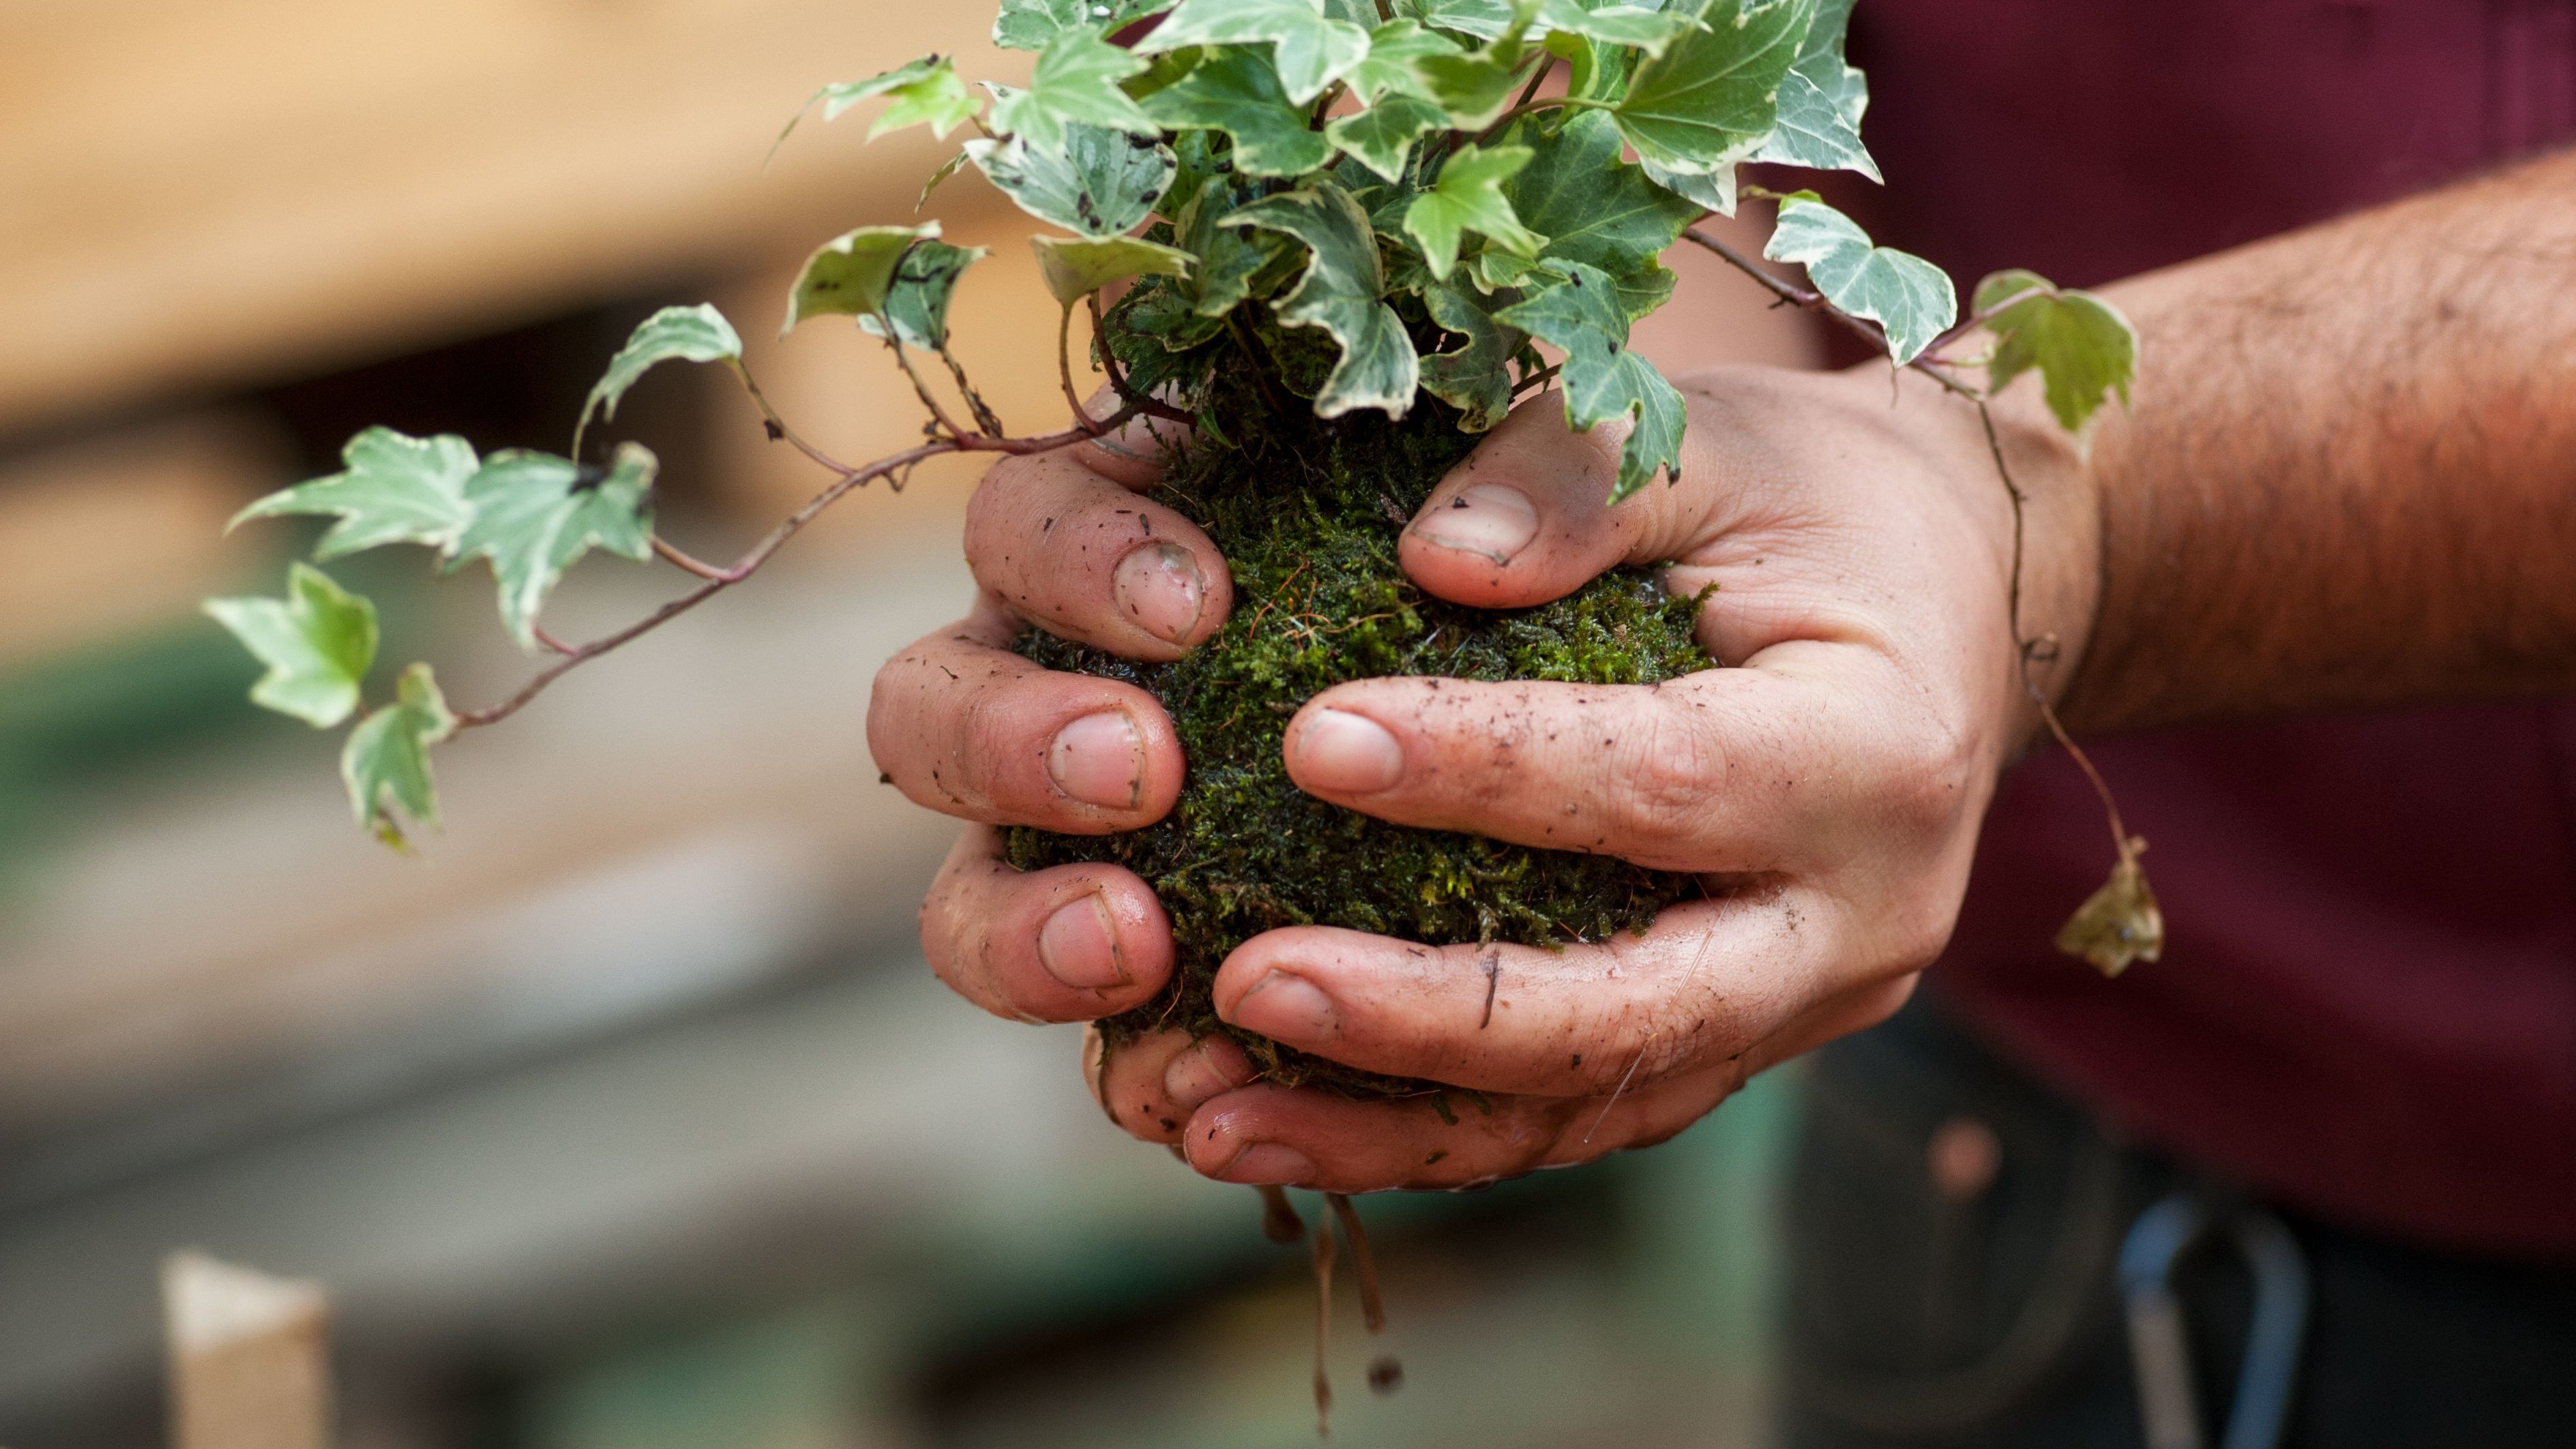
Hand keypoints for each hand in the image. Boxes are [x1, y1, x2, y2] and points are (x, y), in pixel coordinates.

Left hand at [869, 368, 2090, 1190]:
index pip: (1661, 780)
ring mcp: (1798, 1007)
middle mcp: (1855, 920)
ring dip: (1386, 1129)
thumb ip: (1582, 475)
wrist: (1948, 601)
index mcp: (1874, 753)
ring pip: (1585, 1104)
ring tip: (1203, 1114)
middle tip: (1241, 980)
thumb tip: (1433, 554)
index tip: (1310, 739)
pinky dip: (1418, 1134)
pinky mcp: (1731, 1045)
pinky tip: (1265, 1121)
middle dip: (1423, 1016)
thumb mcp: (1723, 440)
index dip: (1487, 770)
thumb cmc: (1815, 501)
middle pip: (1630, 1011)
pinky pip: (1570, 1114)